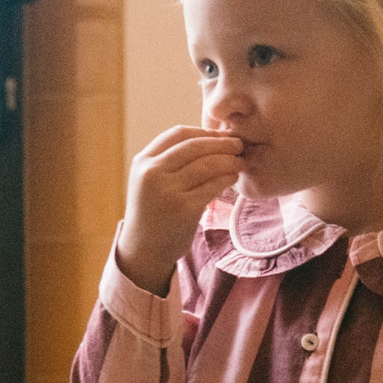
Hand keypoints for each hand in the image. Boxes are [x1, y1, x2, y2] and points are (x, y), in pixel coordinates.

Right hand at [117, 126, 242, 294]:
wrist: (143, 250)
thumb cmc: (152, 213)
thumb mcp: (149, 181)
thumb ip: (168, 161)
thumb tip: (209, 140)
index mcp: (143, 162)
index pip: (179, 134)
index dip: (204, 132)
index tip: (221, 135)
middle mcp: (153, 173)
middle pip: (195, 146)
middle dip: (221, 143)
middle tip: (239, 144)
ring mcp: (168, 191)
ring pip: (207, 165)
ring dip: (228, 160)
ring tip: (240, 161)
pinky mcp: (184, 209)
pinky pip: (212, 186)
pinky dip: (226, 179)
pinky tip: (233, 178)